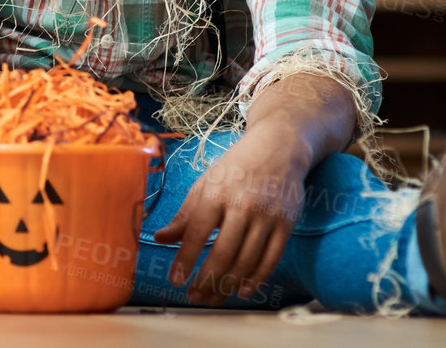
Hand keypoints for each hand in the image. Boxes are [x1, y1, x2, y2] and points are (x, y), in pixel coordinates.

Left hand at [152, 124, 307, 304]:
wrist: (278, 148)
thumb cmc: (236, 167)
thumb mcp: (205, 184)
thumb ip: (185, 214)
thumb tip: (159, 238)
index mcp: (217, 193)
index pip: (197, 232)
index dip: (185, 259)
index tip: (175, 280)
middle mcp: (243, 205)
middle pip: (223, 252)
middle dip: (206, 280)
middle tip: (194, 297)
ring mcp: (267, 216)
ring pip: (247, 260)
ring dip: (228, 285)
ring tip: (212, 298)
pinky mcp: (286, 225)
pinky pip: (271, 259)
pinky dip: (256, 278)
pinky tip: (241, 290)